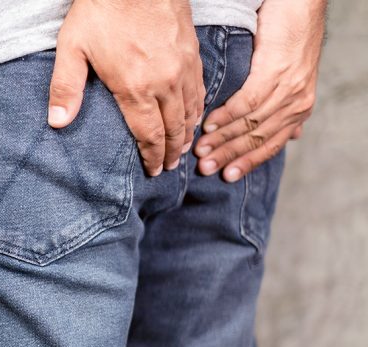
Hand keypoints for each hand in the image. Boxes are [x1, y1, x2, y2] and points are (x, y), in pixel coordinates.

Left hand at [48, 0, 204, 175]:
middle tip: (169, 167)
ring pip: (192, 110)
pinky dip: (198, 108)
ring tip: (183, 148)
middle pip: (175, 129)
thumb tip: (57, 122)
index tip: (153, 171)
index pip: (150, 135)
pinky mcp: (193, 51)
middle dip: (172, 152)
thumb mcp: (72, 48)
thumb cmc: (101, 10)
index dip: (152, 157)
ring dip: (188, 133)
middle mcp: (165, 82)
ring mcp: (183, 66)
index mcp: (135, 88)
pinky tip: (193, 114)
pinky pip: (200, 89)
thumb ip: (65, 88)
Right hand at [194, 0, 326, 181]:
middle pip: (258, 139)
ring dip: (222, 139)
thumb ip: (284, 108)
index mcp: (298, 109)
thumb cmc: (288, 38)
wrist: (298, 5)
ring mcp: (288, 89)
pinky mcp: (276, 72)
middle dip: (229, 156)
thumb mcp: (290, 78)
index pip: (271, 145)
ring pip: (251, 124)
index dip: (248, 162)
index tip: (226, 176)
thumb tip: (291, 135)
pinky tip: (208, 125)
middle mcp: (297, 104)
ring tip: (201, 150)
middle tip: (205, 168)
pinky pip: (247, 102)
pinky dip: (226, 116)